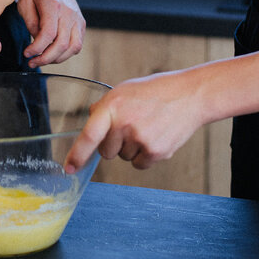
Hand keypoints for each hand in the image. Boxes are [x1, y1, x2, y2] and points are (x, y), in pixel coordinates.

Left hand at [17, 0, 84, 67]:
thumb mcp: (25, 2)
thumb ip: (30, 22)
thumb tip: (37, 41)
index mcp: (52, 4)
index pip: (49, 33)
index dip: (37, 48)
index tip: (27, 53)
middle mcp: (68, 12)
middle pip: (62, 43)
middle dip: (45, 58)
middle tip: (32, 61)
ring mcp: (77, 18)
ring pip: (73, 47)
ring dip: (57, 59)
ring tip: (42, 59)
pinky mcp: (81, 24)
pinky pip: (77, 45)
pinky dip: (66, 54)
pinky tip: (53, 53)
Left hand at [64, 68, 205, 173]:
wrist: (189, 95)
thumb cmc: (154, 91)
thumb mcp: (124, 90)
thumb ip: (105, 108)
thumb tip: (90, 123)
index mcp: (112, 106)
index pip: (89, 135)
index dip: (77, 154)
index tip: (69, 168)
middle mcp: (124, 124)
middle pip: (106, 152)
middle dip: (113, 143)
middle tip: (131, 125)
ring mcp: (140, 139)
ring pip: (123, 157)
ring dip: (131, 148)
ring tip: (147, 126)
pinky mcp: (155, 152)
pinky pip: (139, 164)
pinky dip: (145, 155)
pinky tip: (155, 136)